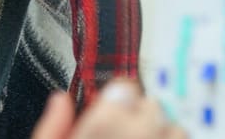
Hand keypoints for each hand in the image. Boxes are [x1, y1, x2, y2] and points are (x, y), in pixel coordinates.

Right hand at [31, 80, 185, 138]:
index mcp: (103, 129)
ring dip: (159, 132)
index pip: (123, 89)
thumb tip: (60, 101)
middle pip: (151, 105)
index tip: (108, 108)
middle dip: (136, 115)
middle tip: (119, 133)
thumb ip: (51, 128)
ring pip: (174, 127)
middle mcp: (138, 136)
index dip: (114, 99)